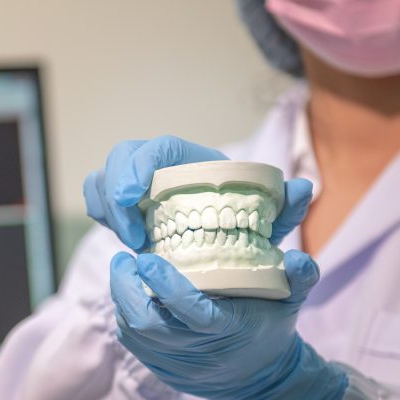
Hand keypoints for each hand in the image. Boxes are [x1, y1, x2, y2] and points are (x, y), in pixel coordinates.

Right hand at [82, 135, 311, 250]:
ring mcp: (137, 185)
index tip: (134, 196)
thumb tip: (302, 189)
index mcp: (196, 162)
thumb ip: (284, 208)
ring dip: (106, 206)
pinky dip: (101, 214)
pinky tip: (122, 238)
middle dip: (115, 192)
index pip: (158, 147)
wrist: (228, 251)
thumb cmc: (247, 230)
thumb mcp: (268, 225)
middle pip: (122, 157)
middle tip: (133, 237)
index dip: (138, 165)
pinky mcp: (121, 205)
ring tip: (131, 241)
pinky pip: (96, 200)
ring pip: (102, 178)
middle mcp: (162, 167)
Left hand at [109, 249, 347, 399]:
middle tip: (123, 258)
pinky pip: (132, 344)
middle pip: (149, 324)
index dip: (166, 286)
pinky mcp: (162, 370)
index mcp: (230, 330)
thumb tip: (299, 255)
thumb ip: (300, 278)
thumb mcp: (291, 303)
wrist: (260, 381)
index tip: (146, 258)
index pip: (193, 312)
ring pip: (134, 334)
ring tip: (122, 268)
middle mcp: (199, 352)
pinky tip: (126, 293)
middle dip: (127, 289)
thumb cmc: (271, 330)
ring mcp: (176, 365)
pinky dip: (124, 316)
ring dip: (121, 299)